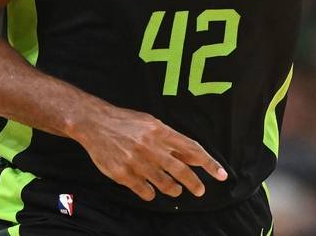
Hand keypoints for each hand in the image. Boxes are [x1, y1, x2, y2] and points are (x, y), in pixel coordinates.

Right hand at [73, 101, 226, 200]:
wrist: (94, 123)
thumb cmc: (126, 122)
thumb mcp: (151, 123)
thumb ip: (171, 140)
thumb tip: (192, 157)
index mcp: (160, 131)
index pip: (192, 149)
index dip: (209, 163)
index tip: (221, 174)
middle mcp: (151, 146)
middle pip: (181, 170)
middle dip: (194, 183)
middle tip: (200, 191)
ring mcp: (137, 161)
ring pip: (164, 183)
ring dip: (173, 189)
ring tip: (176, 190)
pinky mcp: (123, 174)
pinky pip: (144, 190)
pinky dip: (151, 193)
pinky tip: (152, 192)